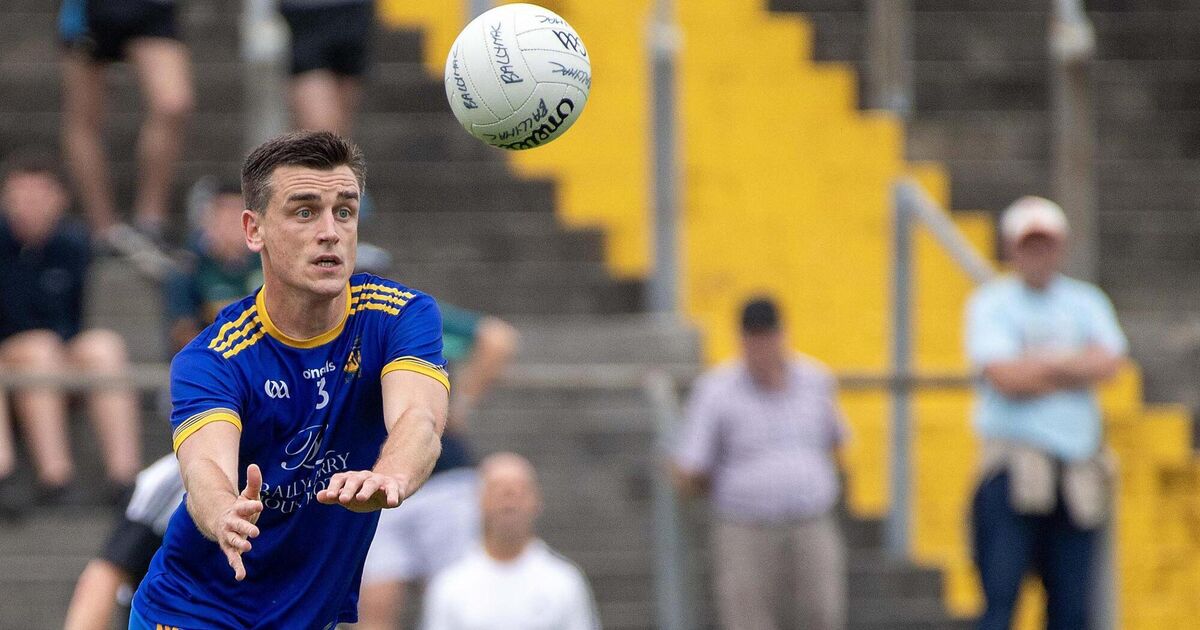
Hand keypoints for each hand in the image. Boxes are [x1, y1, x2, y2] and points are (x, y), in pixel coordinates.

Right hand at [216, 463, 262, 580]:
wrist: (222, 520)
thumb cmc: (240, 508)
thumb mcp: (248, 494)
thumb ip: (253, 482)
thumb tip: (254, 466)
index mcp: (237, 509)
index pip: (245, 506)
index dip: (251, 505)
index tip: (259, 504)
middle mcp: (232, 523)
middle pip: (238, 525)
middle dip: (246, 528)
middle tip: (255, 532)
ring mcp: (230, 536)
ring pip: (233, 541)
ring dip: (240, 545)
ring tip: (248, 548)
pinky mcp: (231, 548)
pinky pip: (233, 558)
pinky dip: (237, 567)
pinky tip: (240, 577)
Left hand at [316, 471, 403, 512]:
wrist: (389, 487)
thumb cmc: (363, 493)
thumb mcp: (348, 496)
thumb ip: (334, 497)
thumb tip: (319, 496)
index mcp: (351, 479)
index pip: (340, 479)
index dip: (334, 487)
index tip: (331, 497)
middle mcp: (365, 477)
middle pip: (355, 480)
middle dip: (349, 489)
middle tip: (343, 499)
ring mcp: (380, 481)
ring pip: (372, 483)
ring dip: (366, 490)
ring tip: (361, 498)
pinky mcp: (394, 487)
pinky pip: (393, 490)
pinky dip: (392, 496)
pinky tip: (391, 503)